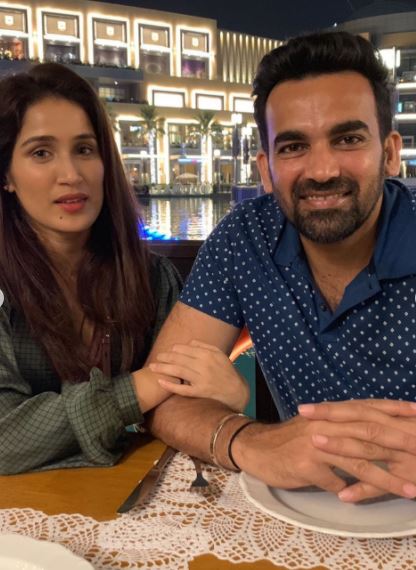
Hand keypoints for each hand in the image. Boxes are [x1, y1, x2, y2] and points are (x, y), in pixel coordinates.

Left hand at [149, 340, 249, 411]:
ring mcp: (201, 379)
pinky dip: (170, 385)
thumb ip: (205, 346)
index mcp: (208, 354)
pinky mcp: (200, 392)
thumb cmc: (226, 371)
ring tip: (152, 367)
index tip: (168, 350)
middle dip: (165, 357)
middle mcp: (204, 365)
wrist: (236, 391)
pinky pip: (182, 389)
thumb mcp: (219, 354)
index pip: (186, 349)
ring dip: (163, 368)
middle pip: (179, 359)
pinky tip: (160, 382)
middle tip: (157, 357)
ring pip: (178, 371)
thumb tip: (189, 342)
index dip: (174, 349)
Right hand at [231, 405, 415, 499]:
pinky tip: (354, 500)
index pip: (369, 409)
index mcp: (331, 414)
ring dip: (388, 478)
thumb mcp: (318, 426)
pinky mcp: (306, 465)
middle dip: (401, 444)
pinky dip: (347, 492)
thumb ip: (342, 425)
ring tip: (411, 490)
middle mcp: (326, 425)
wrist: (256, 447)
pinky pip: (335, 483)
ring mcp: (316, 444)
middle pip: (370, 434)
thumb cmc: (290, 439)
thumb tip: (369, 430)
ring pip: (359, 462)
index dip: (394, 410)